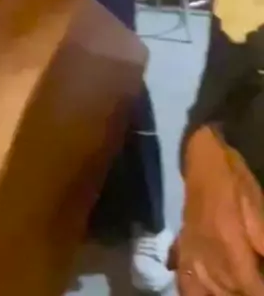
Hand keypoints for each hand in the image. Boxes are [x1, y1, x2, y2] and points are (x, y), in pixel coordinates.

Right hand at [172, 126, 263, 295]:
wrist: (201, 159)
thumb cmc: (234, 179)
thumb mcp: (257, 206)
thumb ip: (263, 241)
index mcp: (229, 243)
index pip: (250, 286)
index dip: (259, 289)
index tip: (263, 285)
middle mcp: (208, 255)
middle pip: (231, 292)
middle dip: (246, 290)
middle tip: (255, 280)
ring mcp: (193, 253)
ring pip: (210, 291)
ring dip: (227, 293)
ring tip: (240, 286)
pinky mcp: (184, 248)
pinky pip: (187, 283)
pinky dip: (197, 291)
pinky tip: (211, 289)